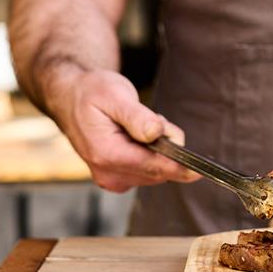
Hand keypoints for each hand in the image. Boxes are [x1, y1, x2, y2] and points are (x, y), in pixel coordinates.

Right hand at [50, 69, 200, 191]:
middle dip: (167, 146)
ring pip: (157, 171)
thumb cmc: (91, 92)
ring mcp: (113, 179)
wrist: (71, 98)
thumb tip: (156, 133)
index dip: (180, 167)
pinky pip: (149, 170)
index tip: (201, 169)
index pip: (154, 166)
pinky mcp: (119, 178)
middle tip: (151, 118)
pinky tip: (137, 135)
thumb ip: (136, 116)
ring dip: (158, 149)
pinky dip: (151, 154)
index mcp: (107, 154)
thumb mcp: (115, 95)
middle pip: (159, 169)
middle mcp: (109, 173)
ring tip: (139, 124)